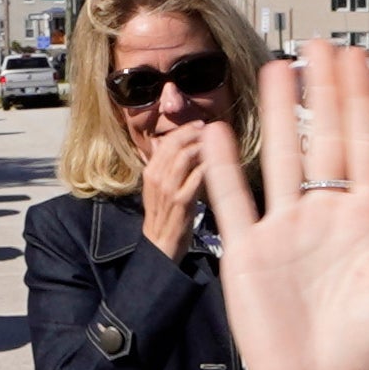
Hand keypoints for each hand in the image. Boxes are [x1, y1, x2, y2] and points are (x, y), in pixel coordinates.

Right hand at [141, 122, 211, 257]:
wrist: (161, 245)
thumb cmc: (164, 215)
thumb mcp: (157, 187)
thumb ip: (160, 164)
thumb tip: (159, 141)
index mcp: (150, 172)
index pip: (166, 141)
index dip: (184, 130)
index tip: (200, 125)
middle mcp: (156, 177)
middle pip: (175, 144)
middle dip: (194, 133)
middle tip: (210, 129)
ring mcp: (169, 190)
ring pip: (184, 156)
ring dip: (202, 146)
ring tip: (215, 143)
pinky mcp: (182, 202)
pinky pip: (196, 176)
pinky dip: (208, 165)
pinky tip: (218, 162)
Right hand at [200, 42, 368, 369]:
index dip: (364, 103)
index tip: (361, 62)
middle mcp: (328, 217)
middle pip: (325, 139)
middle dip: (326, 92)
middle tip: (324, 45)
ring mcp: (286, 231)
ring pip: (280, 156)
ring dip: (279, 114)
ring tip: (280, 69)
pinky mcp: (248, 252)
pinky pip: (233, 200)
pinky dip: (223, 166)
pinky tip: (217, 130)